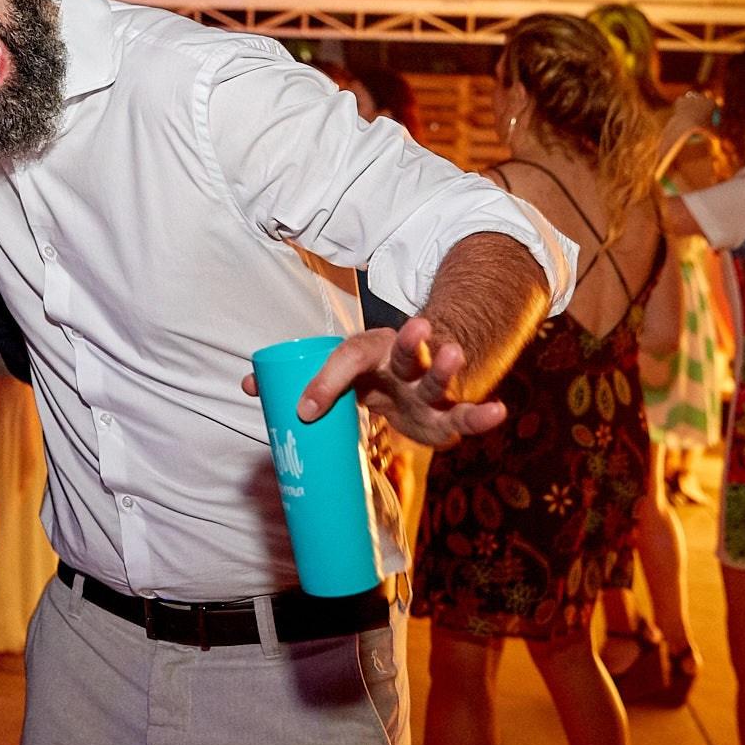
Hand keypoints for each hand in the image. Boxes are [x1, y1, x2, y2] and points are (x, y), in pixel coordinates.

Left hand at [240, 315, 505, 448]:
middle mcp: (404, 365)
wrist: (418, 377)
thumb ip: (301, 378)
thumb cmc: (372, 376)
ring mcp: (430, 388)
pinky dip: (484, 415)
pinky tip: (498, 410)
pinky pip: (468, 416)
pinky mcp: (449, 415)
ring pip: (439, 376)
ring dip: (448, 366)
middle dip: (412, 342)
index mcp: (373, 351)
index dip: (327, 381)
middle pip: (407, 352)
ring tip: (455, 353)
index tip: (304, 410)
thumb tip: (246, 384)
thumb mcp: (341, 372)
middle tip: (418, 328)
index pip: (350, 357)